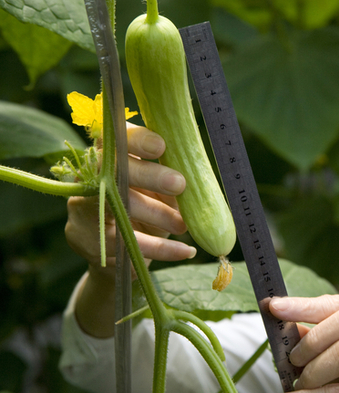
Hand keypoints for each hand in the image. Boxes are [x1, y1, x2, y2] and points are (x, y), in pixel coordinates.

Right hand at [65, 123, 195, 277]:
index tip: (161, 146)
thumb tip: (198, 177)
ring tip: (184, 225)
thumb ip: (169, 179)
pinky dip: (162, 248)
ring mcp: (86, 211)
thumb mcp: (156, 190)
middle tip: (180, 183)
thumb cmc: (143, 209)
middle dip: (149, 175)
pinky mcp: (94, 243)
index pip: (113, 139)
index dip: (136, 140)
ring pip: (120, 207)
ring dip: (158, 215)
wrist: (116, 254)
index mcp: (106, 158)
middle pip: (114, 170)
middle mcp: (89, 180)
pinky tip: (186, 251)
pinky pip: (130, 244)